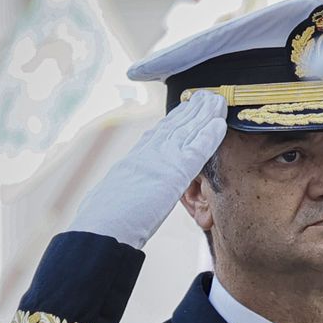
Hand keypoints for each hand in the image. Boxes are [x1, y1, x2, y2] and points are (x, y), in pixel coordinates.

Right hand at [68, 91, 228, 248]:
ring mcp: (161, 160)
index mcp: (134, 160)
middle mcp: (148, 154)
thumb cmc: (104, 220)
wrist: (101, 227)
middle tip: (205, 96)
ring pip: (187, 131)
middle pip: (174, 127)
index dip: (173, 120)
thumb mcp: (115, 195)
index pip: (157, 134)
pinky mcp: (174, 172)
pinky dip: (209, 136)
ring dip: (204, 115)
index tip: (183, 107)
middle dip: (191, 111)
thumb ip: (126, 187)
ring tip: (217, 101)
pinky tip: (221, 124)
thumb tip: (122, 190)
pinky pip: (197, 150)